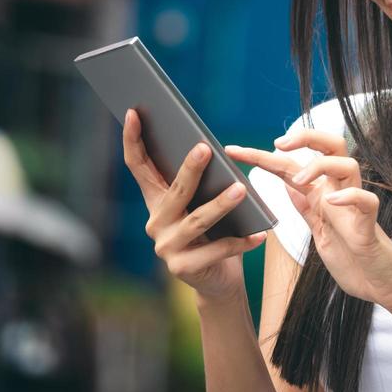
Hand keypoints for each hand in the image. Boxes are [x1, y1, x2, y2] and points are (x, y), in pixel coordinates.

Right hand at [122, 108, 265, 303]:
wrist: (216, 279)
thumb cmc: (213, 232)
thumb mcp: (202, 204)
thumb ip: (199, 183)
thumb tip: (209, 148)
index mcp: (157, 201)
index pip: (138, 166)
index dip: (133, 139)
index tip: (132, 112)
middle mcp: (155, 223)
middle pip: (174, 192)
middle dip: (190, 169)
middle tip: (205, 148)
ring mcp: (166, 247)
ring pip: (197, 221)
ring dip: (220, 205)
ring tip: (240, 189)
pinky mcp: (182, 268)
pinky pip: (217, 251)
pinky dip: (240, 242)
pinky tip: (259, 234)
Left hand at [225, 132, 391, 315]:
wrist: (381, 285)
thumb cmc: (352, 258)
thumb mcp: (318, 232)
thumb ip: (305, 207)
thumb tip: (286, 183)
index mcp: (323, 193)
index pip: (292, 165)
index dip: (262, 155)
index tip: (232, 150)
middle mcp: (340, 192)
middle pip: (331, 146)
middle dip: (305, 137)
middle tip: (278, 143)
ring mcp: (355, 206)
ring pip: (348, 165)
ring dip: (321, 166)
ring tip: (299, 178)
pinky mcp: (369, 225)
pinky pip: (365, 201)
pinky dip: (349, 196)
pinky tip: (330, 200)